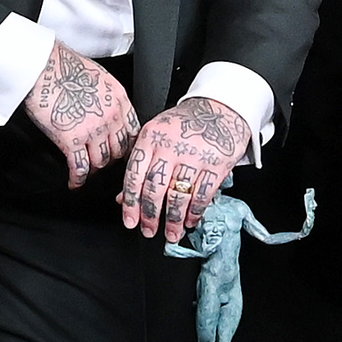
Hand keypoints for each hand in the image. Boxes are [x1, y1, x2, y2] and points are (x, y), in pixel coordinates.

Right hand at [22, 41, 139, 190]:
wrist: (43, 66)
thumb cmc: (64, 66)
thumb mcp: (99, 76)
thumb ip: (106, 96)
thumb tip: (103, 108)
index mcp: (119, 100)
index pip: (133, 132)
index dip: (128, 146)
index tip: (122, 152)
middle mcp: (110, 117)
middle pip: (119, 150)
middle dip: (112, 159)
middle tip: (103, 163)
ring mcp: (93, 130)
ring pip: (101, 162)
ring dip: (94, 170)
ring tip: (87, 172)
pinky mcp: (72, 140)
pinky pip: (80, 167)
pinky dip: (78, 180)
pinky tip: (74, 183)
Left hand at [116, 97, 251, 241]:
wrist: (219, 108)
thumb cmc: (182, 125)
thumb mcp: (155, 137)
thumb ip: (140, 166)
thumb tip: (122, 199)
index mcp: (151, 138)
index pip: (135, 174)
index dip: (131, 202)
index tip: (130, 221)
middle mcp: (171, 146)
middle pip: (156, 187)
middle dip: (151, 215)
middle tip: (149, 231)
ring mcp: (195, 155)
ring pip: (179, 194)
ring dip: (174, 219)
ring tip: (171, 233)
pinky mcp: (217, 163)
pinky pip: (203, 194)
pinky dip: (195, 212)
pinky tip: (190, 221)